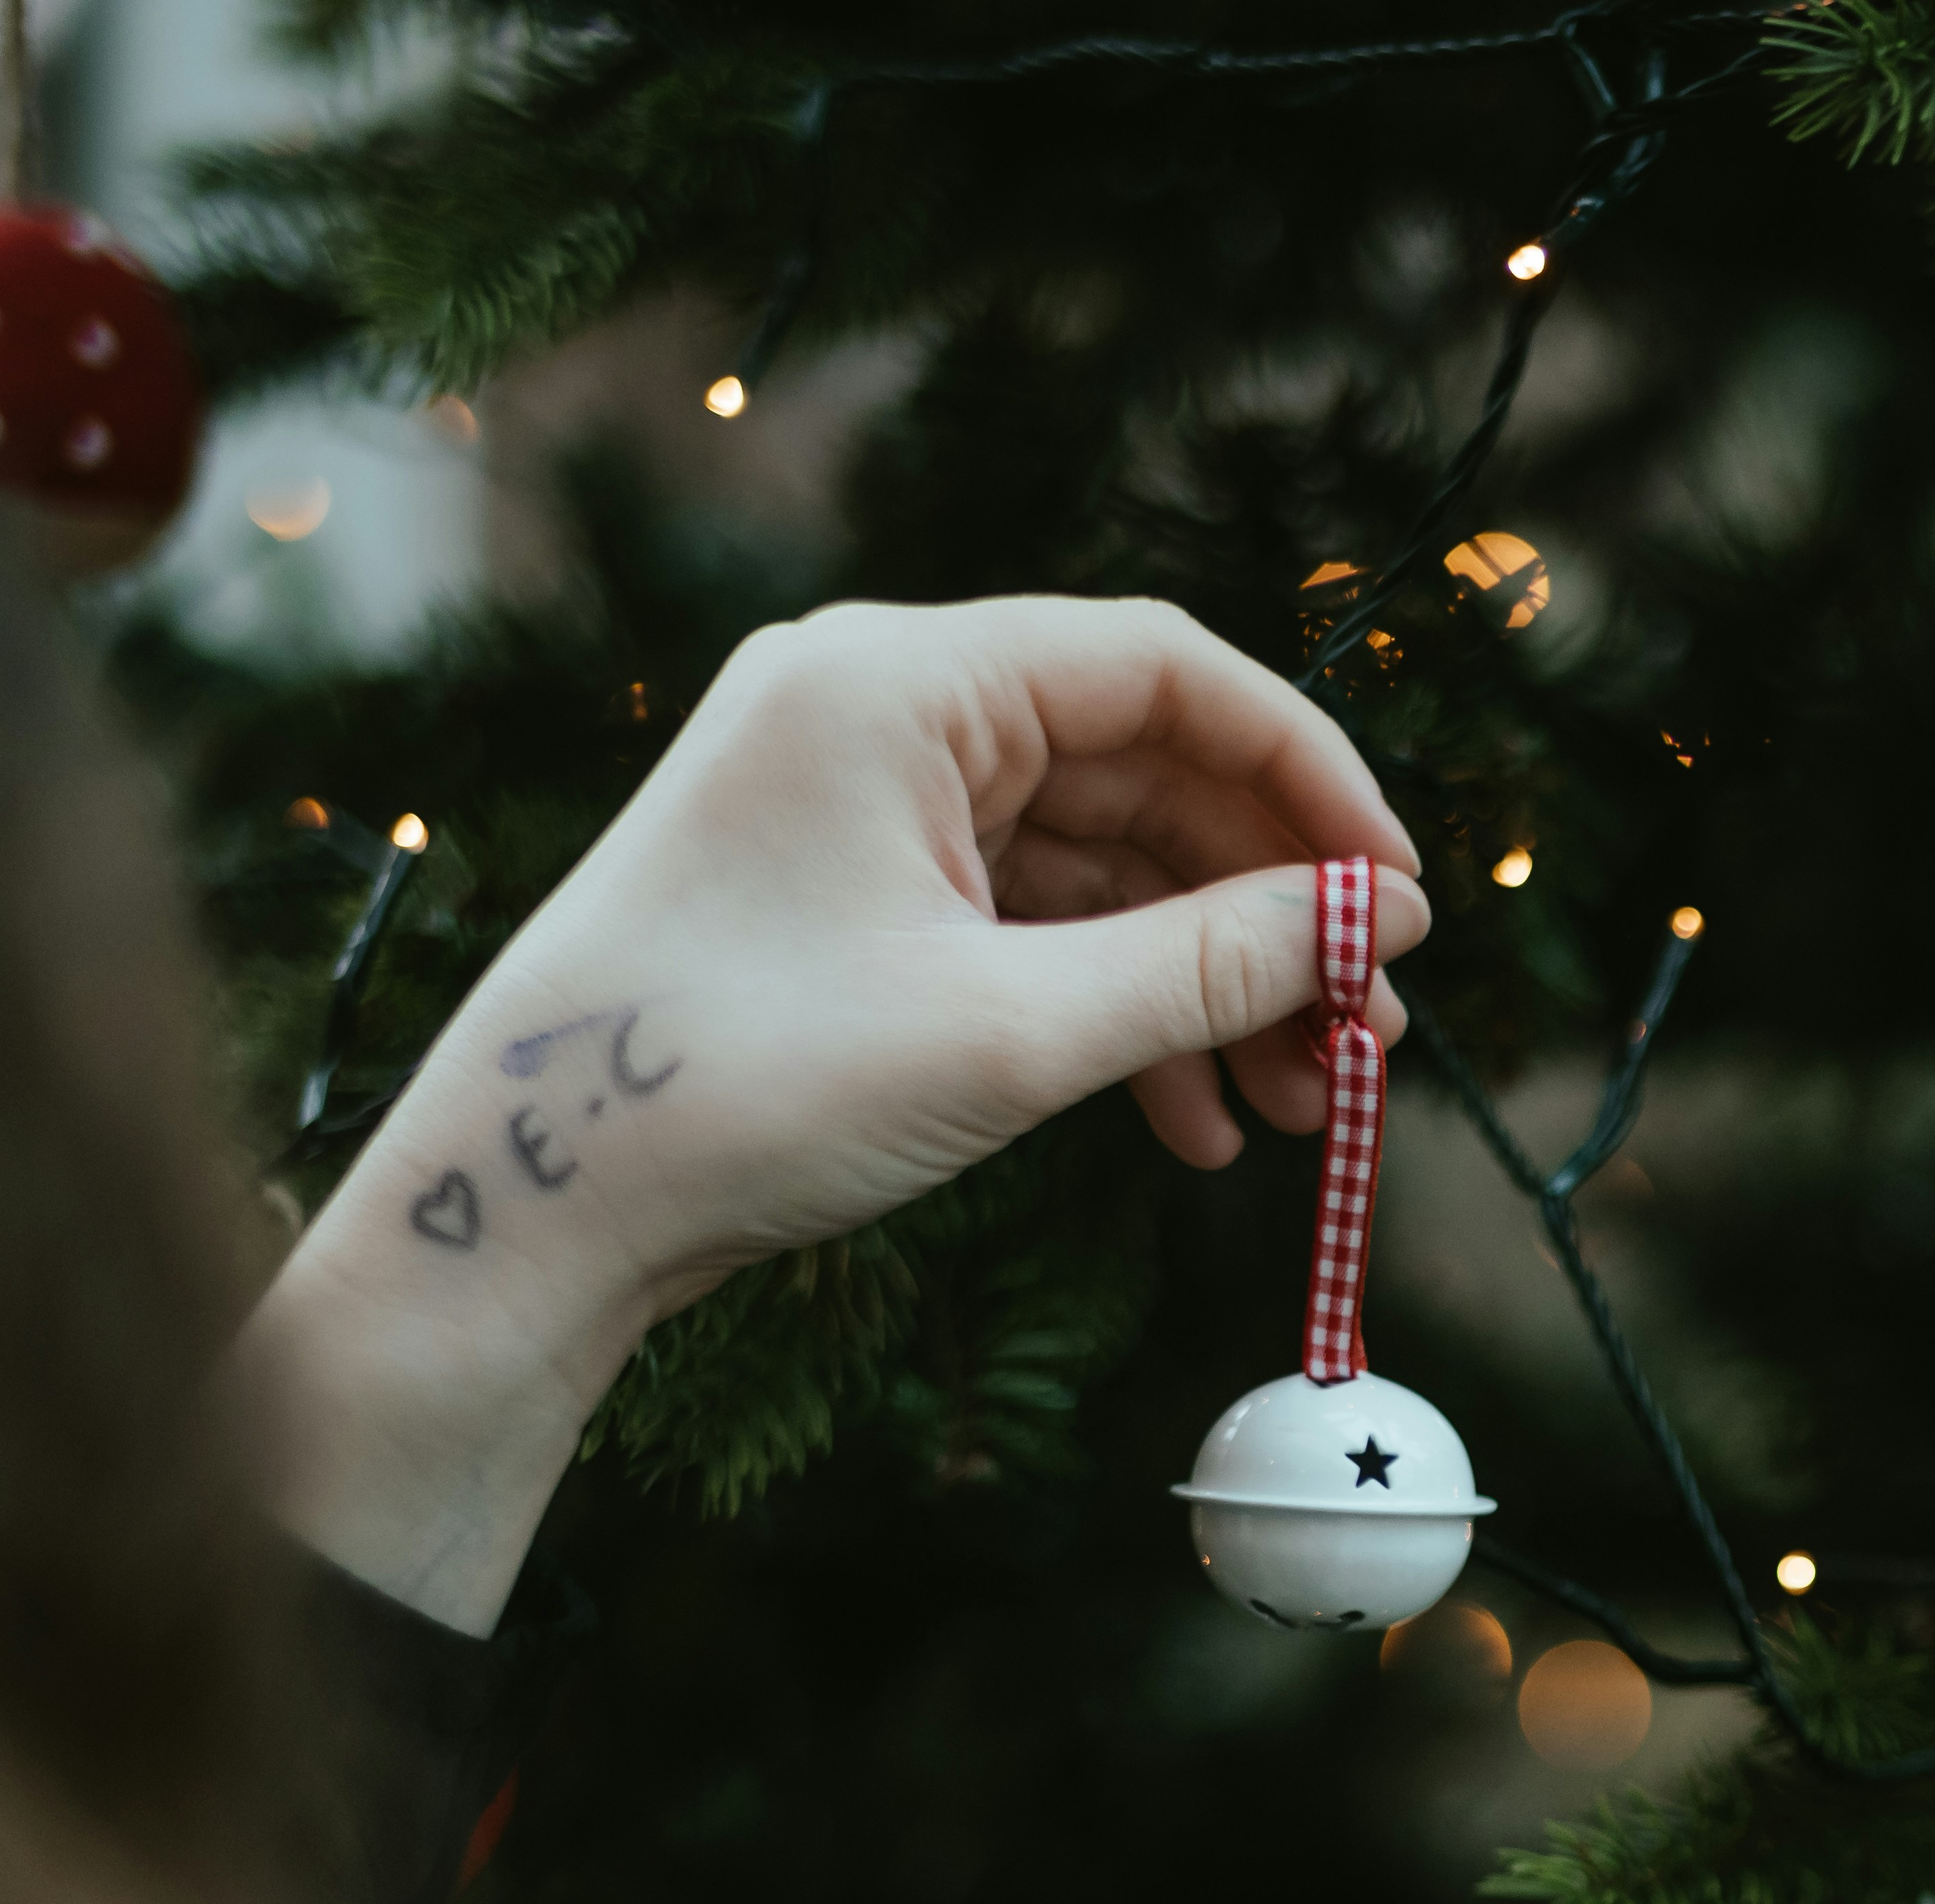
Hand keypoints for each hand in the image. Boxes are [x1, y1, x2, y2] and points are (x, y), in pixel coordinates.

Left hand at [230, 594, 1427, 1632]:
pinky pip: (1027, 930)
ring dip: (1209, 987)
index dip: (1309, 777)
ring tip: (1307, 1110)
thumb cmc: (745, 1087)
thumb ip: (1214, 965)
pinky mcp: (848, 904)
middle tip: (1371, 1039)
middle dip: (1270, 913)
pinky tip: (1199, 1125)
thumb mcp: (1014, 1030)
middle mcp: (873, 714)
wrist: (533, 1204)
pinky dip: (1118, 1017)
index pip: (1163, 668)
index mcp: (893, 680)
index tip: (1401, 899)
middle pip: (1140, 774)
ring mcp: (856, 810)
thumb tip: (1375, 925)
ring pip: (1096, 869)